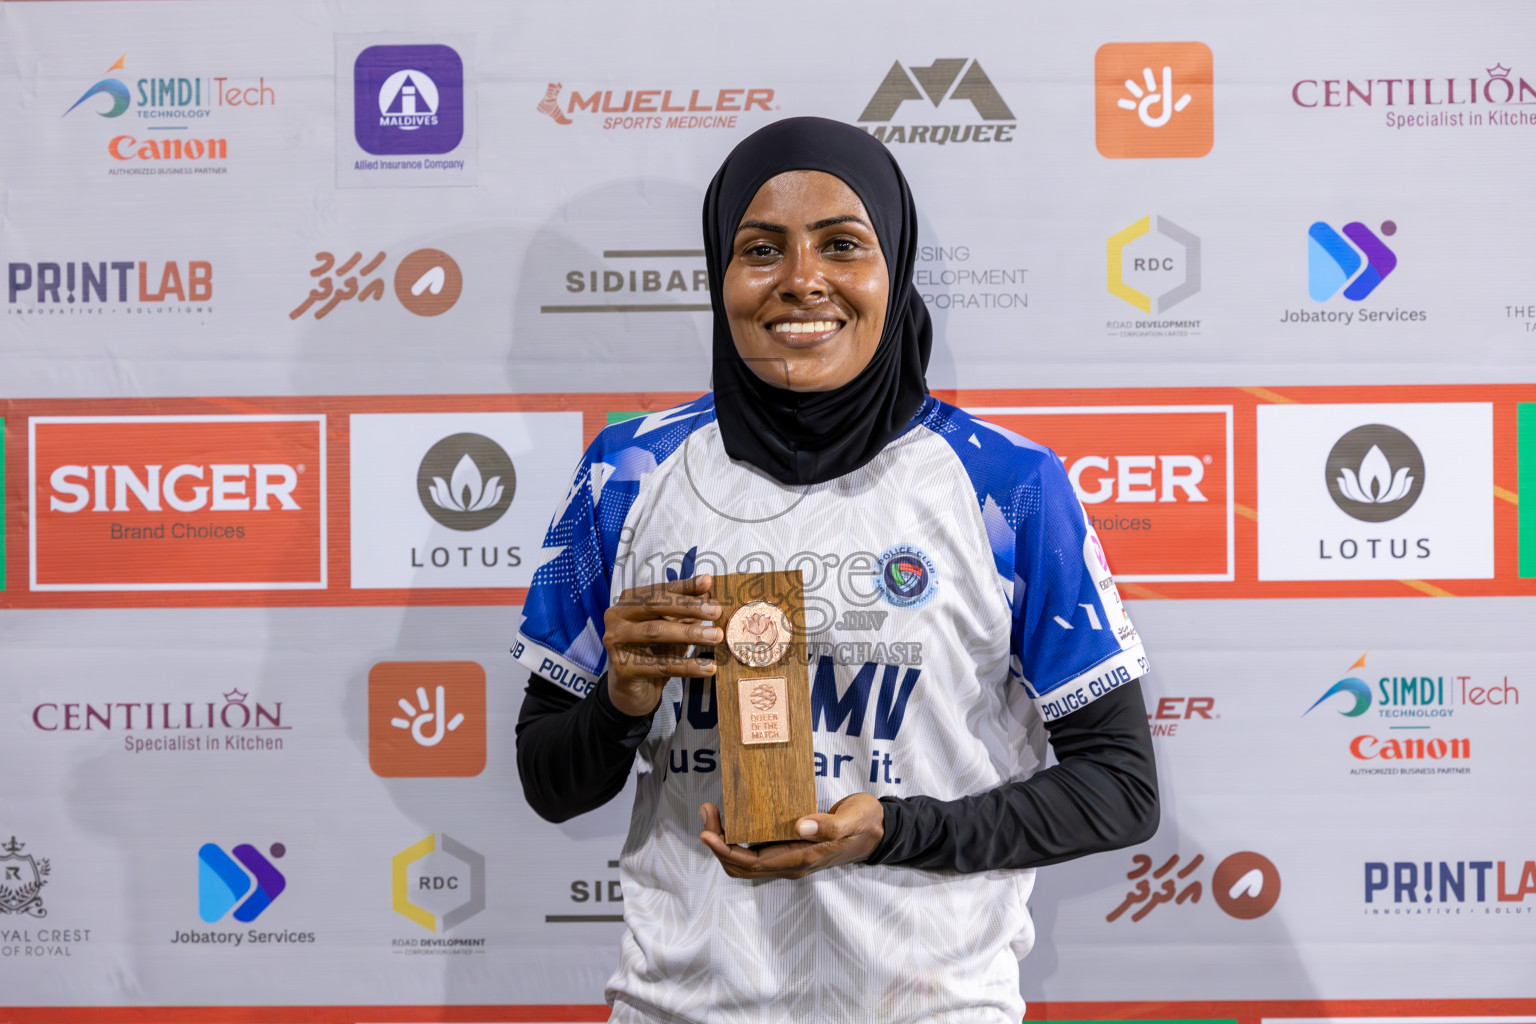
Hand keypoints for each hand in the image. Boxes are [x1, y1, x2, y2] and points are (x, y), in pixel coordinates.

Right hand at [602, 575, 721, 716]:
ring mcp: (615, 643)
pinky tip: (708, 667)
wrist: (632, 691)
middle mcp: (616, 618)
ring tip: (716, 636)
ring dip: (690, 633)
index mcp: (627, 602)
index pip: (659, 590)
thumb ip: (684, 608)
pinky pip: (661, 665)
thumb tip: (708, 586)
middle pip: (655, 606)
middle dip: (688, 607)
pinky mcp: (623, 669)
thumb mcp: (669, 627)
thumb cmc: (653, 652)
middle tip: (715, 611)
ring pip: (656, 632)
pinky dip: (688, 666)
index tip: (708, 583)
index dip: (684, 586)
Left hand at [698, 793, 884, 879]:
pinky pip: (755, 849)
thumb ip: (829, 825)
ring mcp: (789, 857)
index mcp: (801, 859)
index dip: (725, 850)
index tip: (707, 832)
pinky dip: (738, 836)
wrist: (878, 831)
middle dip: (718, 843)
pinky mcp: (789, 847)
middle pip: (741, 864)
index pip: (752, 863)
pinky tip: (734, 815)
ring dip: (724, 840)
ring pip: (745, 859)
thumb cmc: (864, 823)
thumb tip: (799, 826)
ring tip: (712, 812)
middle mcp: (790, 863)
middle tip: (706, 812)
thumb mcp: (852, 820)